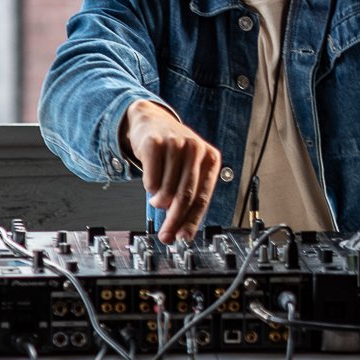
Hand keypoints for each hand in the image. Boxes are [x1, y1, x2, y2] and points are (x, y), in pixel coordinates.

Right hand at [121, 101, 221, 241]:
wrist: (151, 122)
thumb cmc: (173, 152)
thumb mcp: (188, 170)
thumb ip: (188, 196)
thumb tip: (181, 230)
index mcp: (210, 159)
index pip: (203, 197)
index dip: (192, 221)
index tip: (184, 237)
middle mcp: (196, 149)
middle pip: (185, 196)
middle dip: (174, 220)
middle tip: (166, 235)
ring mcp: (176, 144)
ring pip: (167, 190)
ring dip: (159, 202)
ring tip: (157, 200)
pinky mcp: (155, 144)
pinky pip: (151, 180)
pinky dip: (149, 188)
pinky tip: (151, 184)